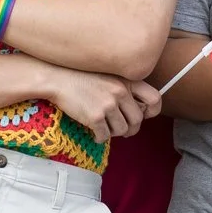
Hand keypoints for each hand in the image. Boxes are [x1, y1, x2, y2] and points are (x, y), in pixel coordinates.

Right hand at [41, 69, 163, 141]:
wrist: (56, 78)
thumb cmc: (80, 76)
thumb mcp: (107, 75)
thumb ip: (123, 87)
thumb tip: (137, 109)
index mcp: (126, 80)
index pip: (154, 99)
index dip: (152, 111)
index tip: (142, 115)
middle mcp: (120, 92)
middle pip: (137, 120)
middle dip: (130, 128)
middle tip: (121, 129)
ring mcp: (108, 104)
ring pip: (122, 130)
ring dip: (113, 133)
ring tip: (104, 127)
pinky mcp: (95, 117)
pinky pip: (104, 136)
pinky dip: (99, 137)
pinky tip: (93, 131)